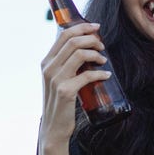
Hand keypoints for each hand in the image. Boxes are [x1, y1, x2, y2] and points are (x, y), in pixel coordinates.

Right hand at [39, 22, 110, 146]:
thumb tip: (85, 48)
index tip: (96, 27)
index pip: (63, 34)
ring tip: (103, 60)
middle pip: (72, 41)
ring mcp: (56, 79)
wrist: (54, 127)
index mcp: (46, 62)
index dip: (82, 27)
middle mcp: (48, 68)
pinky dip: (100, 72)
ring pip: (80, 54)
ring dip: (96, 54)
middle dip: (92, 39)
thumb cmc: (61, 102)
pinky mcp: (66, 91)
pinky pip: (87, 75)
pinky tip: (106, 74)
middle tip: (102, 46)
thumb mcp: (58, 79)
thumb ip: (66, 65)